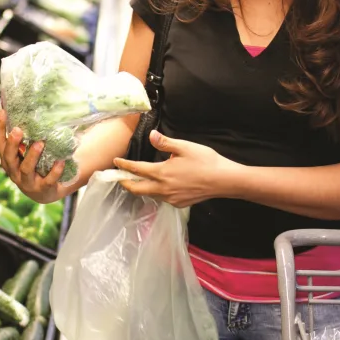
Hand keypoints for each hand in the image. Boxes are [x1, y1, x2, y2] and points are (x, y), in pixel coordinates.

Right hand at [0, 110, 72, 204]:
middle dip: (12, 144)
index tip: (3, 111)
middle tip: (18, 130)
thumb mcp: (24, 152)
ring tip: (40, 143)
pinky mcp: (43, 189)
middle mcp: (14, 171)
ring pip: (26, 169)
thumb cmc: (34, 166)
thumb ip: (24, 137)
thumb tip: (27, 110)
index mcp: (8, 159)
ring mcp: (27, 182)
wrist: (45, 193)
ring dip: (32, 156)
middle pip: (9, 157)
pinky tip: (60, 161)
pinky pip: (48, 180)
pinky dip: (54, 171)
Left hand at [113, 130, 241, 207]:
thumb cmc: (206, 161)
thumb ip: (165, 143)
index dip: (124, 165)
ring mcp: (171, 198)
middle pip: (137, 189)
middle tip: (119, 177)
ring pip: (150, 194)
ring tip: (137, 180)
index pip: (136, 169)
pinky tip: (160, 186)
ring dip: (141, 188)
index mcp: (162, 173)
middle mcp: (163, 189)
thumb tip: (151, 135)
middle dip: (125, 183)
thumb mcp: (184, 147)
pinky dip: (156, 192)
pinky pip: (162, 198)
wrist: (224, 180)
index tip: (115, 162)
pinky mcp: (179, 204)